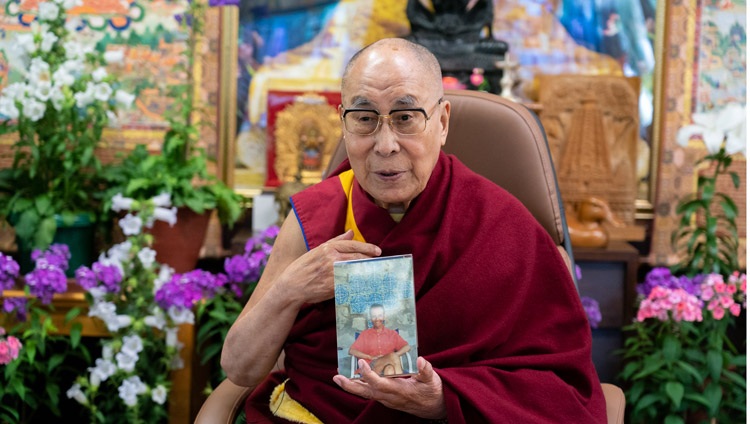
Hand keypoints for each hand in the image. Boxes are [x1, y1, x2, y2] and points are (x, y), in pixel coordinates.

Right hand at [277, 230, 380, 305]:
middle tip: (378, 262)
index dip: (368, 248)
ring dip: (367, 271)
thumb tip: (351, 233)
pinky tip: (365, 283)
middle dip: (370, 260)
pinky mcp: (333, 287)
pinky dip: (359, 282)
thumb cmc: (303, 267)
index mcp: (327, 248)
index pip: (353, 245)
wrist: (290, 287)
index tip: (378, 251)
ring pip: (356, 270)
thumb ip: (335, 241)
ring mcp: (333, 274)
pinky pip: (350, 283)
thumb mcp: (317, 250)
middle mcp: (331, 259)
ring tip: (374, 271)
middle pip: (357, 258)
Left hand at [332, 357, 446, 418]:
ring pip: (366, 394)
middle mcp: (390, 397)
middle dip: (350, 386)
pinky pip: (370, 393)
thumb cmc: (433, 391)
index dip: (369, 375)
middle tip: (336, 377)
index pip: (380, 384)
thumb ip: (426, 370)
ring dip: (351, 386)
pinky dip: (360, 387)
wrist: (434, 408)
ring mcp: (387, 399)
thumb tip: (420, 360)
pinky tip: (353, 379)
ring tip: (338, 377)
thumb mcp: (432, 380)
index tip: (362, 363)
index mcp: (399, 391)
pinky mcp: (386, 398)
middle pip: (366, 392)